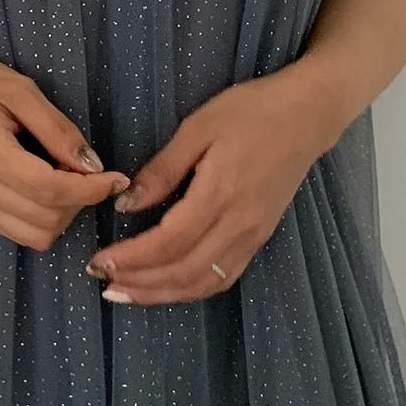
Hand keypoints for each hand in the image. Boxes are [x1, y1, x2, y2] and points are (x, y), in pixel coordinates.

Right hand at [0, 40, 129, 251]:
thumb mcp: (18, 89)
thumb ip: (57, 129)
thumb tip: (93, 165)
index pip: (50, 189)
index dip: (91, 189)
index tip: (117, 176)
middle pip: (46, 218)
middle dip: (81, 201)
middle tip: (89, 169)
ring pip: (35, 235)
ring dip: (64, 214)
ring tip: (66, 177)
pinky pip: (19, 232)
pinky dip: (44, 217)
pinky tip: (46, 186)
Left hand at [83, 72, 329, 304]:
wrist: (306, 115)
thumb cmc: (251, 111)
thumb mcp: (198, 127)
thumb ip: (162, 170)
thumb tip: (126, 205)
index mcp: (220, 193)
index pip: (168, 242)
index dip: (130, 258)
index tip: (98, 261)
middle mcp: (239, 224)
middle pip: (183, 272)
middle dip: (139, 282)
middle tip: (102, 281)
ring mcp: (253, 236)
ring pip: (203, 282)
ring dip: (162, 293)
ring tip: (126, 292)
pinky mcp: (260, 238)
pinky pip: (222, 277)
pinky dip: (190, 289)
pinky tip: (167, 287)